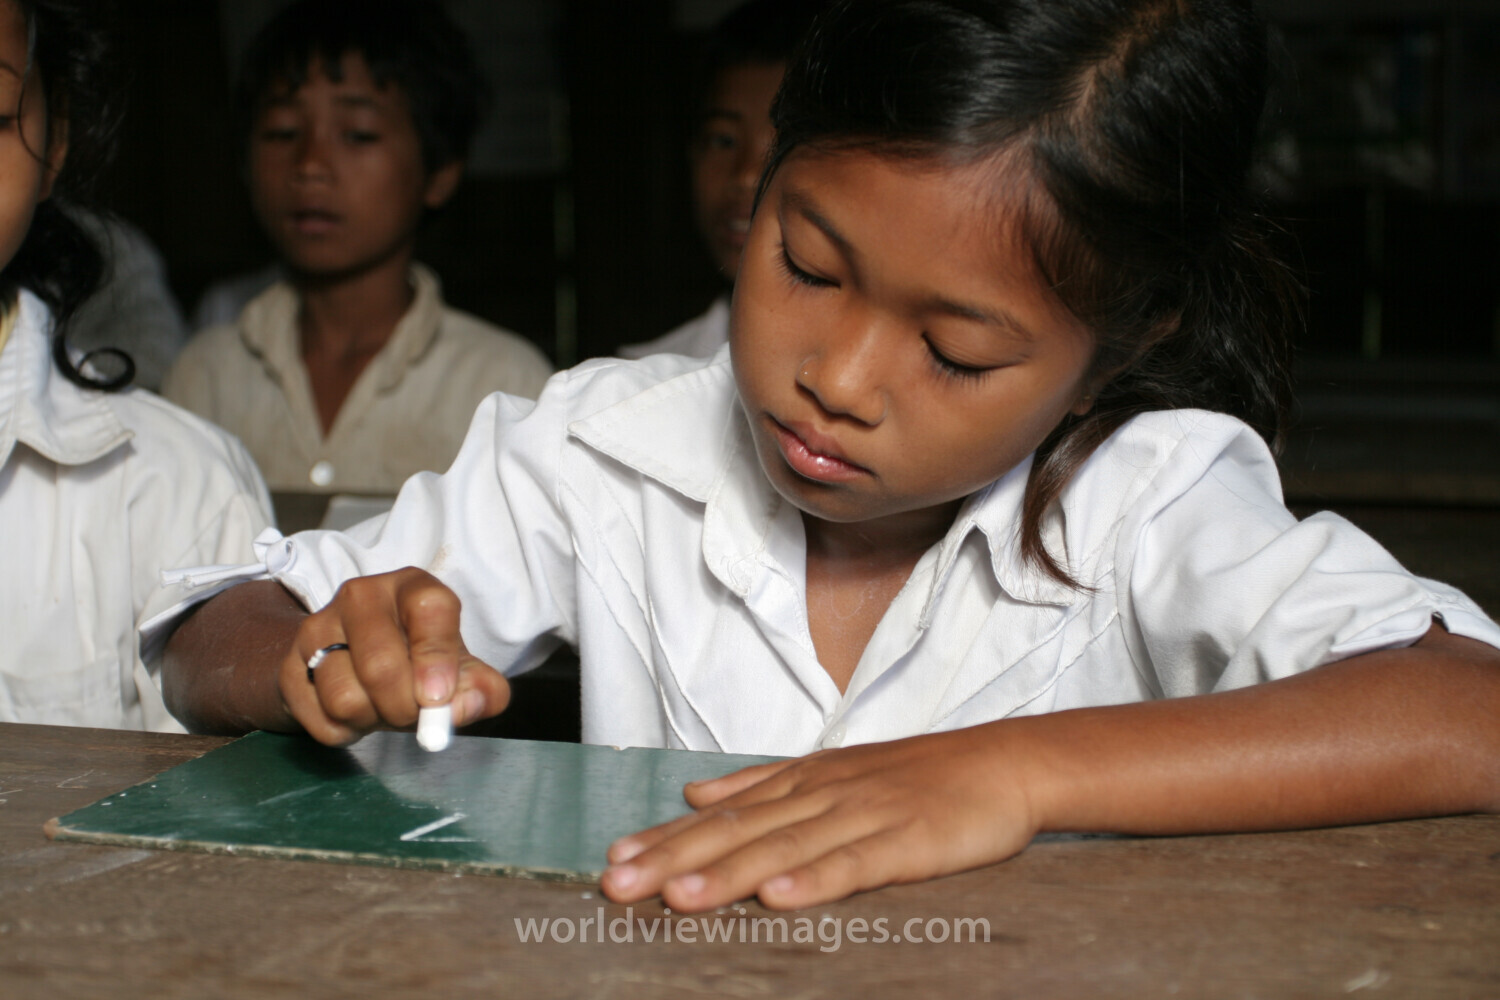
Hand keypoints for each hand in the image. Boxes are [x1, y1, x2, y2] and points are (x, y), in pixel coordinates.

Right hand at [278, 567, 510, 745]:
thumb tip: (471, 705)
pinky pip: (320, 719)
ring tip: (382, 708)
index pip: (429, 610)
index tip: (438, 697)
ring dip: (372, 721)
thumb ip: (481, 689)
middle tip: (413, 716)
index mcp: (412, 587)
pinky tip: (356, 713)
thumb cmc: (417, 664)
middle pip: (381, 666)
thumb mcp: (460, 671)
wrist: (353, 665)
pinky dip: (346, 732)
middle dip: (404, 708)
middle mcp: (362, 596)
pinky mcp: (291, 665)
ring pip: (345, 698)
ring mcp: (318, 627)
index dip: (436, 657)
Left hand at [600, 724, 1039, 911]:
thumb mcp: (830, 770)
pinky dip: (816, 880)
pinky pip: (855, 864)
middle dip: (675, 859)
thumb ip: (762, 784)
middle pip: (739, 831)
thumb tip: (695, 793)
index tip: (613, 857)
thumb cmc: (917, 775)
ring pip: (785, 847)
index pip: (723, 814)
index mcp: (802, 781)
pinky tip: (779, 899)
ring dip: (729, 874)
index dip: (667, 837)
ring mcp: (863, 815)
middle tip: (618, 884)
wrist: (1002, 763)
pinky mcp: (906, 840)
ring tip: (678, 897)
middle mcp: (822, 793)